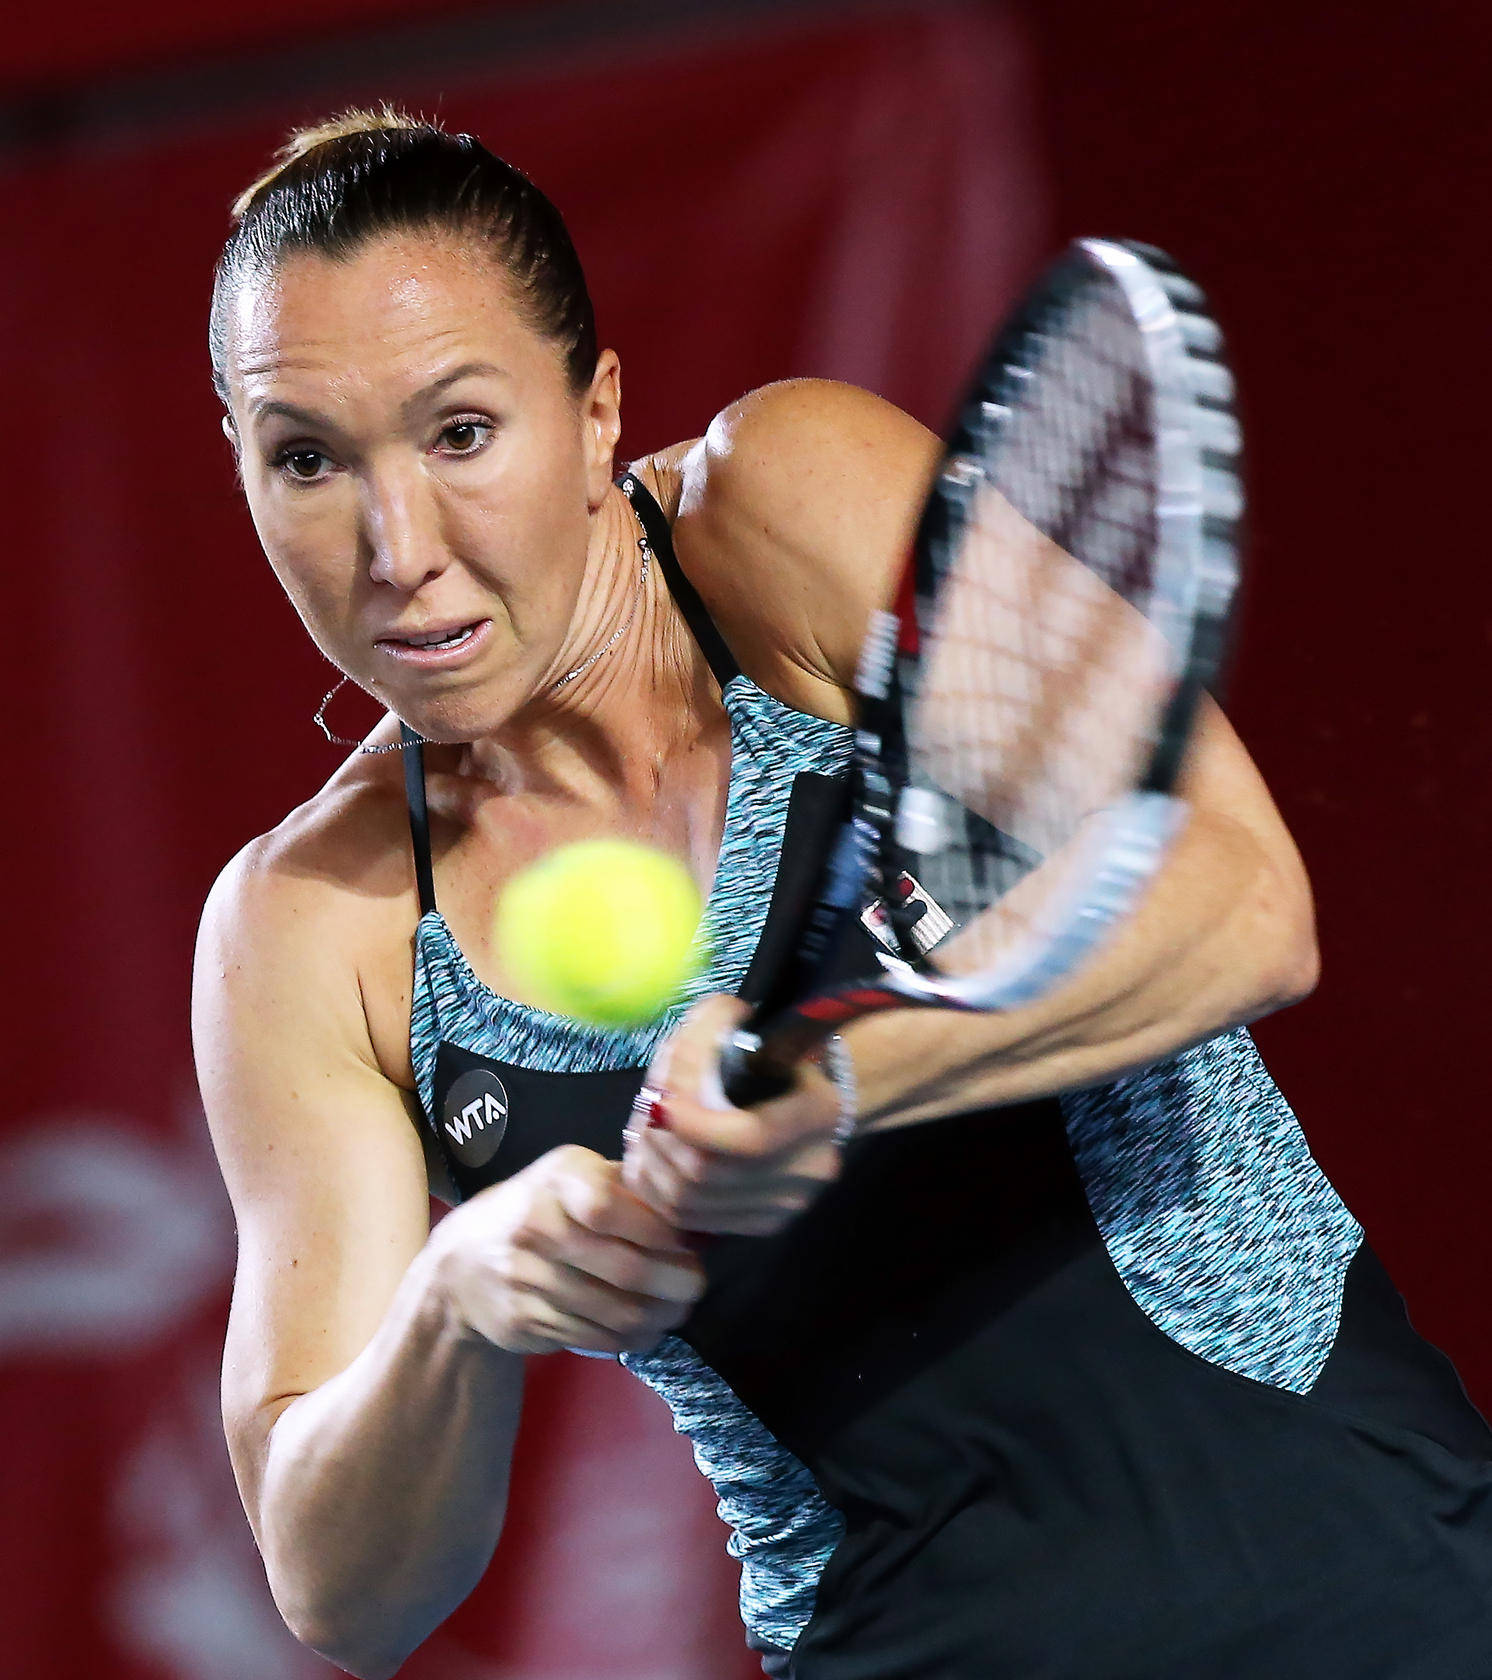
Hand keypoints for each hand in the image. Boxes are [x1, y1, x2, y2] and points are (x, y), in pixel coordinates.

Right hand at [430, 1145, 705, 1355]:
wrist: (462, 1261)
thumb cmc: (540, 1208)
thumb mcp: (576, 1178)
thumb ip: (630, 1190)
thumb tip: (696, 1218)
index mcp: (557, 1181)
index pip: (609, 1206)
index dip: (658, 1229)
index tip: (687, 1242)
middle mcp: (536, 1227)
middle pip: (624, 1268)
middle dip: (675, 1282)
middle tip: (696, 1285)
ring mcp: (528, 1279)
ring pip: (615, 1312)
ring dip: (660, 1316)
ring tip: (678, 1309)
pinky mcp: (525, 1321)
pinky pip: (594, 1338)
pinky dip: (631, 1338)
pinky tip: (646, 1328)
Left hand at [621, 995, 845, 1237]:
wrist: (820, 1103)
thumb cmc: (781, 1058)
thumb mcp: (756, 1029)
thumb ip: (714, 1028)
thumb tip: (673, 1059)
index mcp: (817, 1113)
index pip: (751, 1138)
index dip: (695, 1125)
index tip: (659, 1100)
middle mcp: (808, 1168)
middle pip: (710, 1173)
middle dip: (662, 1138)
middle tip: (646, 1107)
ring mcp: (785, 1205)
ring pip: (691, 1201)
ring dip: (653, 1161)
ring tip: (646, 1128)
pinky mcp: (761, 1224)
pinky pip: (689, 1219)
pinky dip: (658, 1187)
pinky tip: (654, 1158)